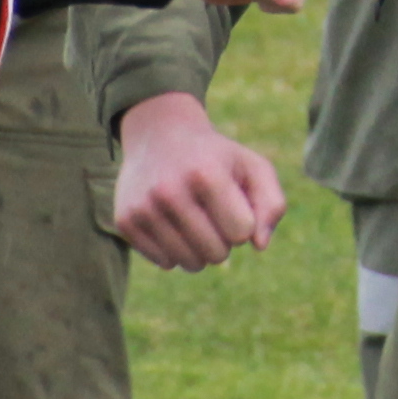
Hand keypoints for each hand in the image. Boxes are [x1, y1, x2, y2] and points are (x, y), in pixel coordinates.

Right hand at [113, 92, 286, 269]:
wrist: (159, 135)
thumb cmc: (217, 157)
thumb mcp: (253, 167)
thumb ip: (272, 205)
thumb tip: (259, 246)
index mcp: (206, 175)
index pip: (241, 234)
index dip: (243, 222)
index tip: (233, 203)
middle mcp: (170, 191)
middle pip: (216, 254)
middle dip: (223, 240)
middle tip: (214, 213)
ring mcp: (144, 207)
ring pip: (190, 264)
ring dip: (200, 249)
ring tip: (195, 219)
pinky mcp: (125, 221)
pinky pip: (164, 263)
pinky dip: (175, 250)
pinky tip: (172, 223)